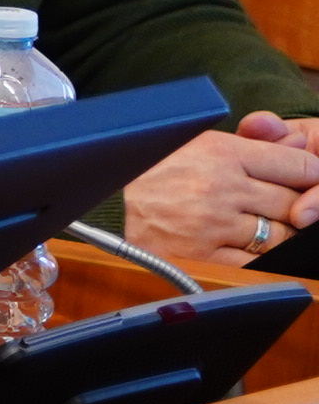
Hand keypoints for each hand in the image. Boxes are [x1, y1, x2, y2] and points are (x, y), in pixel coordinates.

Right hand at [117, 114, 318, 265]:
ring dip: (278, 235)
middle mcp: (219, 188)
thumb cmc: (159, 171)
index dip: (312, 175)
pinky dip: (258, 258)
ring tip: (262, 228)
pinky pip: (253, 263)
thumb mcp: (204, 143)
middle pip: (292, 203)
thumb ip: (257, 142)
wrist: (104, 203)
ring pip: (278, 236)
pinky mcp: (200, 256)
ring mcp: (211, 225)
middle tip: (286, 208)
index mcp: (222, 152)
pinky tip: (245, 248)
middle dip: (296, 208)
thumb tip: (300, 141)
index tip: (309, 181)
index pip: (297, 164)